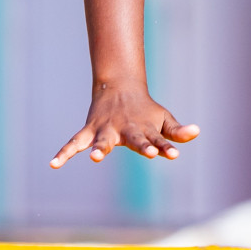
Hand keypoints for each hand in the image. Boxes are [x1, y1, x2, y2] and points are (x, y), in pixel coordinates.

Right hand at [49, 81, 198, 166]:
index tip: (174, 154)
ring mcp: (106, 130)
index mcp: (145, 129)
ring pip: (102, 140)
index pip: (158, 139)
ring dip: (98, 148)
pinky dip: (63, 153)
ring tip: (94, 157)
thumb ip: (177, 132)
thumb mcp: (163, 119)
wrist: (119, 87)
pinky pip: (74, 143)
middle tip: (148, 153)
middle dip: (141, 146)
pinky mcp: (90, 131)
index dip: (166, 146)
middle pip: (134, 139)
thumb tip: (197, 132)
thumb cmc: (145, 110)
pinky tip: (53, 164)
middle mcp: (125, 130)